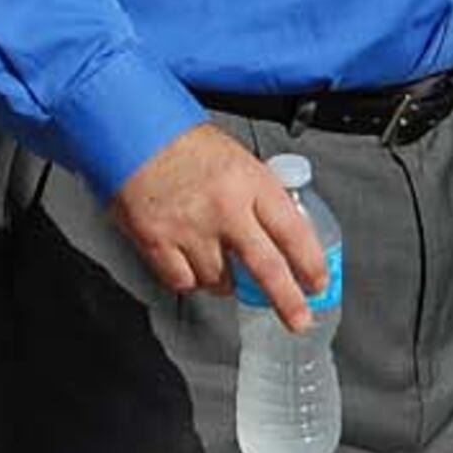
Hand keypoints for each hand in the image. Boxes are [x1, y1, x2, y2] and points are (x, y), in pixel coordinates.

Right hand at [106, 122, 330, 325]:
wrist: (135, 132)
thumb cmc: (188, 144)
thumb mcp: (239, 159)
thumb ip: (259, 196)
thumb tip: (282, 233)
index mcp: (251, 182)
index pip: (293, 231)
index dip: (310, 262)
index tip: (317, 283)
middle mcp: (225, 208)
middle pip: (265, 267)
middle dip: (286, 300)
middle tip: (298, 320)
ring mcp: (190, 228)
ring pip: (220, 281)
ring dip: (226, 282)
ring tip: (221, 265)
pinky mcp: (157, 241)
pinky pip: (183, 281)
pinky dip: (190, 279)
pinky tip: (191, 264)